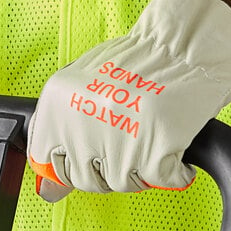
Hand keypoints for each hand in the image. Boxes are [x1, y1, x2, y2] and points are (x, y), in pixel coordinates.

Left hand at [28, 0, 230, 200]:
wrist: (186, 42)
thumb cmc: (141, 60)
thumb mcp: (86, 84)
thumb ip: (65, 129)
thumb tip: (50, 188)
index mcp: (57, 102)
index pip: (44, 157)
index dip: (66, 166)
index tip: (81, 163)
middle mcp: (81, 122)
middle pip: (84, 178)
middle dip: (106, 170)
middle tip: (126, 144)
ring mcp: (116, 138)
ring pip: (122, 183)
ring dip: (140, 169)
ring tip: (151, 138)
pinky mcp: (155, 149)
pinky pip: (160, 180)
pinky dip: (173, 170)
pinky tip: (173, 147)